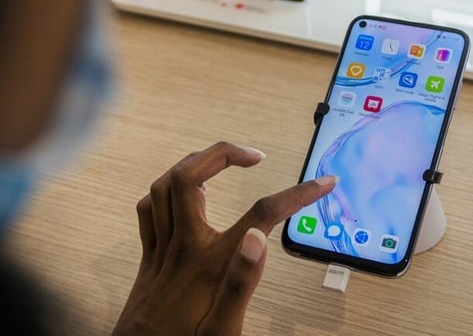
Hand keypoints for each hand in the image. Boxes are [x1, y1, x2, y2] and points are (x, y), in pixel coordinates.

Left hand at [113, 141, 336, 334]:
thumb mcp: (223, 330)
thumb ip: (241, 282)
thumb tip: (260, 238)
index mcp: (208, 262)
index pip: (261, 214)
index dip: (297, 195)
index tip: (324, 184)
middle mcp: (181, 247)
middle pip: (190, 177)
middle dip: (222, 153)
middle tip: (254, 156)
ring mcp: (161, 249)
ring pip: (163, 186)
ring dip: (192, 164)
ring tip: (221, 162)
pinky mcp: (149, 258)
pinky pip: (148, 209)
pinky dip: (164, 191)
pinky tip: (181, 194)